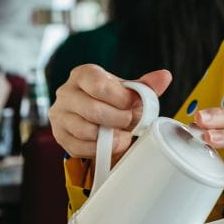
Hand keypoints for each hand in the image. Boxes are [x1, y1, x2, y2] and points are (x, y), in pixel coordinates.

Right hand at [49, 65, 171, 157]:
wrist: (99, 119)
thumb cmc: (114, 102)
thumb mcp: (130, 92)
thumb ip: (147, 86)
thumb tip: (164, 77)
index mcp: (84, 75)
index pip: (99, 85)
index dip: (121, 99)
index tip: (131, 104)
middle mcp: (66, 92)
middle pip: (94, 110)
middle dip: (119, 120)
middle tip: (129, 122)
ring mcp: (60, 114)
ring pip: (86, 130)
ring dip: (111, 136)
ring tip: (122, 134)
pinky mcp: (60, 135)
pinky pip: (80, 147)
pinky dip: (100, 149)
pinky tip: (109, 143)